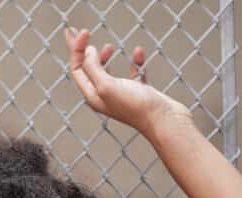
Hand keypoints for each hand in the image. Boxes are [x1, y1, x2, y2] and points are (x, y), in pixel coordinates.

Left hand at [63, 28, 190, 136]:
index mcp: (93, 95)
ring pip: (108, 73)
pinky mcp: (139, 92)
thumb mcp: (107, 85)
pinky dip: (134, 62)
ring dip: (105, 59)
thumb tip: (88, 52)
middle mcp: (105, 96)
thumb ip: (93, 68)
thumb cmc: (135, 106)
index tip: (84, 32)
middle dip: (84, 51)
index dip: (77, 49)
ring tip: (108, 46)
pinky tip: (138, 53)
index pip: (78, 69)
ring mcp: (122, 94)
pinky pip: (133, 74)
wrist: (164, 120)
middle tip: (83, 33)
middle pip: (89, 70)